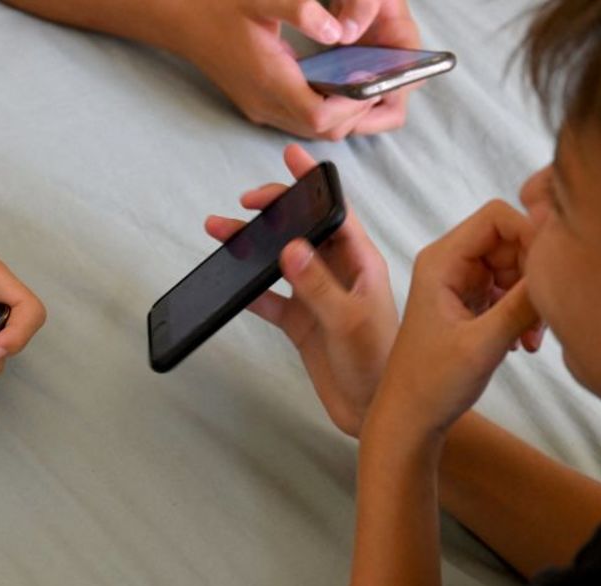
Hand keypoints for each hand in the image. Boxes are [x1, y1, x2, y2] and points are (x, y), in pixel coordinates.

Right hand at [169, 0, 421, 137]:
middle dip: (358, 112)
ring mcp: (261, 109)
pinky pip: (301, 121)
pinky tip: (338, 83)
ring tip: (367, 82)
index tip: (374, 80)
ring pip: (314, 130)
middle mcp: (265, 104)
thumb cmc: (218, 5)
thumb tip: (337, 31)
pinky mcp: (259, 106)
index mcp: (269, 81)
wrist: (179, 19)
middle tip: (382, 81)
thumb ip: (301, 9)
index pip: (322, 116)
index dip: (354, 104)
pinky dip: (326, 109)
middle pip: (324, 131)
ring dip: (344, 113)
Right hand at [205, 145, 397, 435]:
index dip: (312, 184)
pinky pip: (269, 298)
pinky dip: (249, 288)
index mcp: (361, 262)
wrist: (377, 413)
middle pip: (301, 228)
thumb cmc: (381, 366)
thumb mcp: (350, 322)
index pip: (334, 210)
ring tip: (219, 230)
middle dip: (274, 210)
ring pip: (279, 260)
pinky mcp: (301, 323)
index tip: (290, 158)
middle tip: (247, 202)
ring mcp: (317, 298)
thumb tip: (289, 247)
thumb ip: (318, 285)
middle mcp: (339, 274)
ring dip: (252, 245)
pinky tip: (230, 283)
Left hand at [368, 201, 542, 437]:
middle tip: (543, 315)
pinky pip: (510, 291)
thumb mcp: (484, 342)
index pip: (497, 217)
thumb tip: (561, 267)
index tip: (553, 272)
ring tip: (530, 338)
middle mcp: (449, 265)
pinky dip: (524, 313)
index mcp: (440, 261)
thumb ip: (524, 302)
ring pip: (516, 267)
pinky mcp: (470, 304)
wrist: (411, 419)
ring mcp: (460, 284)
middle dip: (535, 273)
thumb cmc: (433, 383)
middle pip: (512, 240)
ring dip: (533, 298)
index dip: (531, 234)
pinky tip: (523, 345)